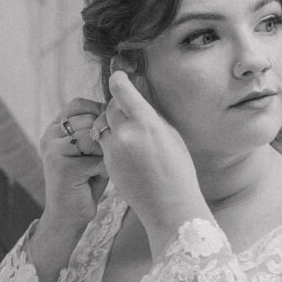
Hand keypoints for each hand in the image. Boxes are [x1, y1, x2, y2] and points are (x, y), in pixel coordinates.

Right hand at [39, 97, 109, 231]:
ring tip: (100, 167)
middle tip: (104, 156)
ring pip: (93, 137)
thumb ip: (96, 129)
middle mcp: (49, 136)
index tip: (110, 128)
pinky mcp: (62, 167)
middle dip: (104, 136)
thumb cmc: (85, 181)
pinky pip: (96, 159)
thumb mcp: (90, 150)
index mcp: (54, 129)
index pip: (78, 104)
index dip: (99, 111)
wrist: (68, 216)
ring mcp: (53, 150)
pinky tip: (98, 178)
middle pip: (89, 119)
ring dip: (105, 153)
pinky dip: (104, 169)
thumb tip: (118, 108)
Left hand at [96, 71, 210, 257]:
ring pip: (103, 125)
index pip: (121, 90)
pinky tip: (127, 152)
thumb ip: (151, 115)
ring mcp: (114, 150)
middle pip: (110, 106)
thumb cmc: (178, 170)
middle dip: (117, 106)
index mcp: (147, 122)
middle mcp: (126, 133)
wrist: (170, 206)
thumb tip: (137, 97)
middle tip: (128, 111)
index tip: (118, 76)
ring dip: (111, 124)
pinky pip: (104, 143)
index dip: (118, 79)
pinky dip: (111, 142)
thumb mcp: (170, 135)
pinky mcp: (107, 163)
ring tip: (128, 133)